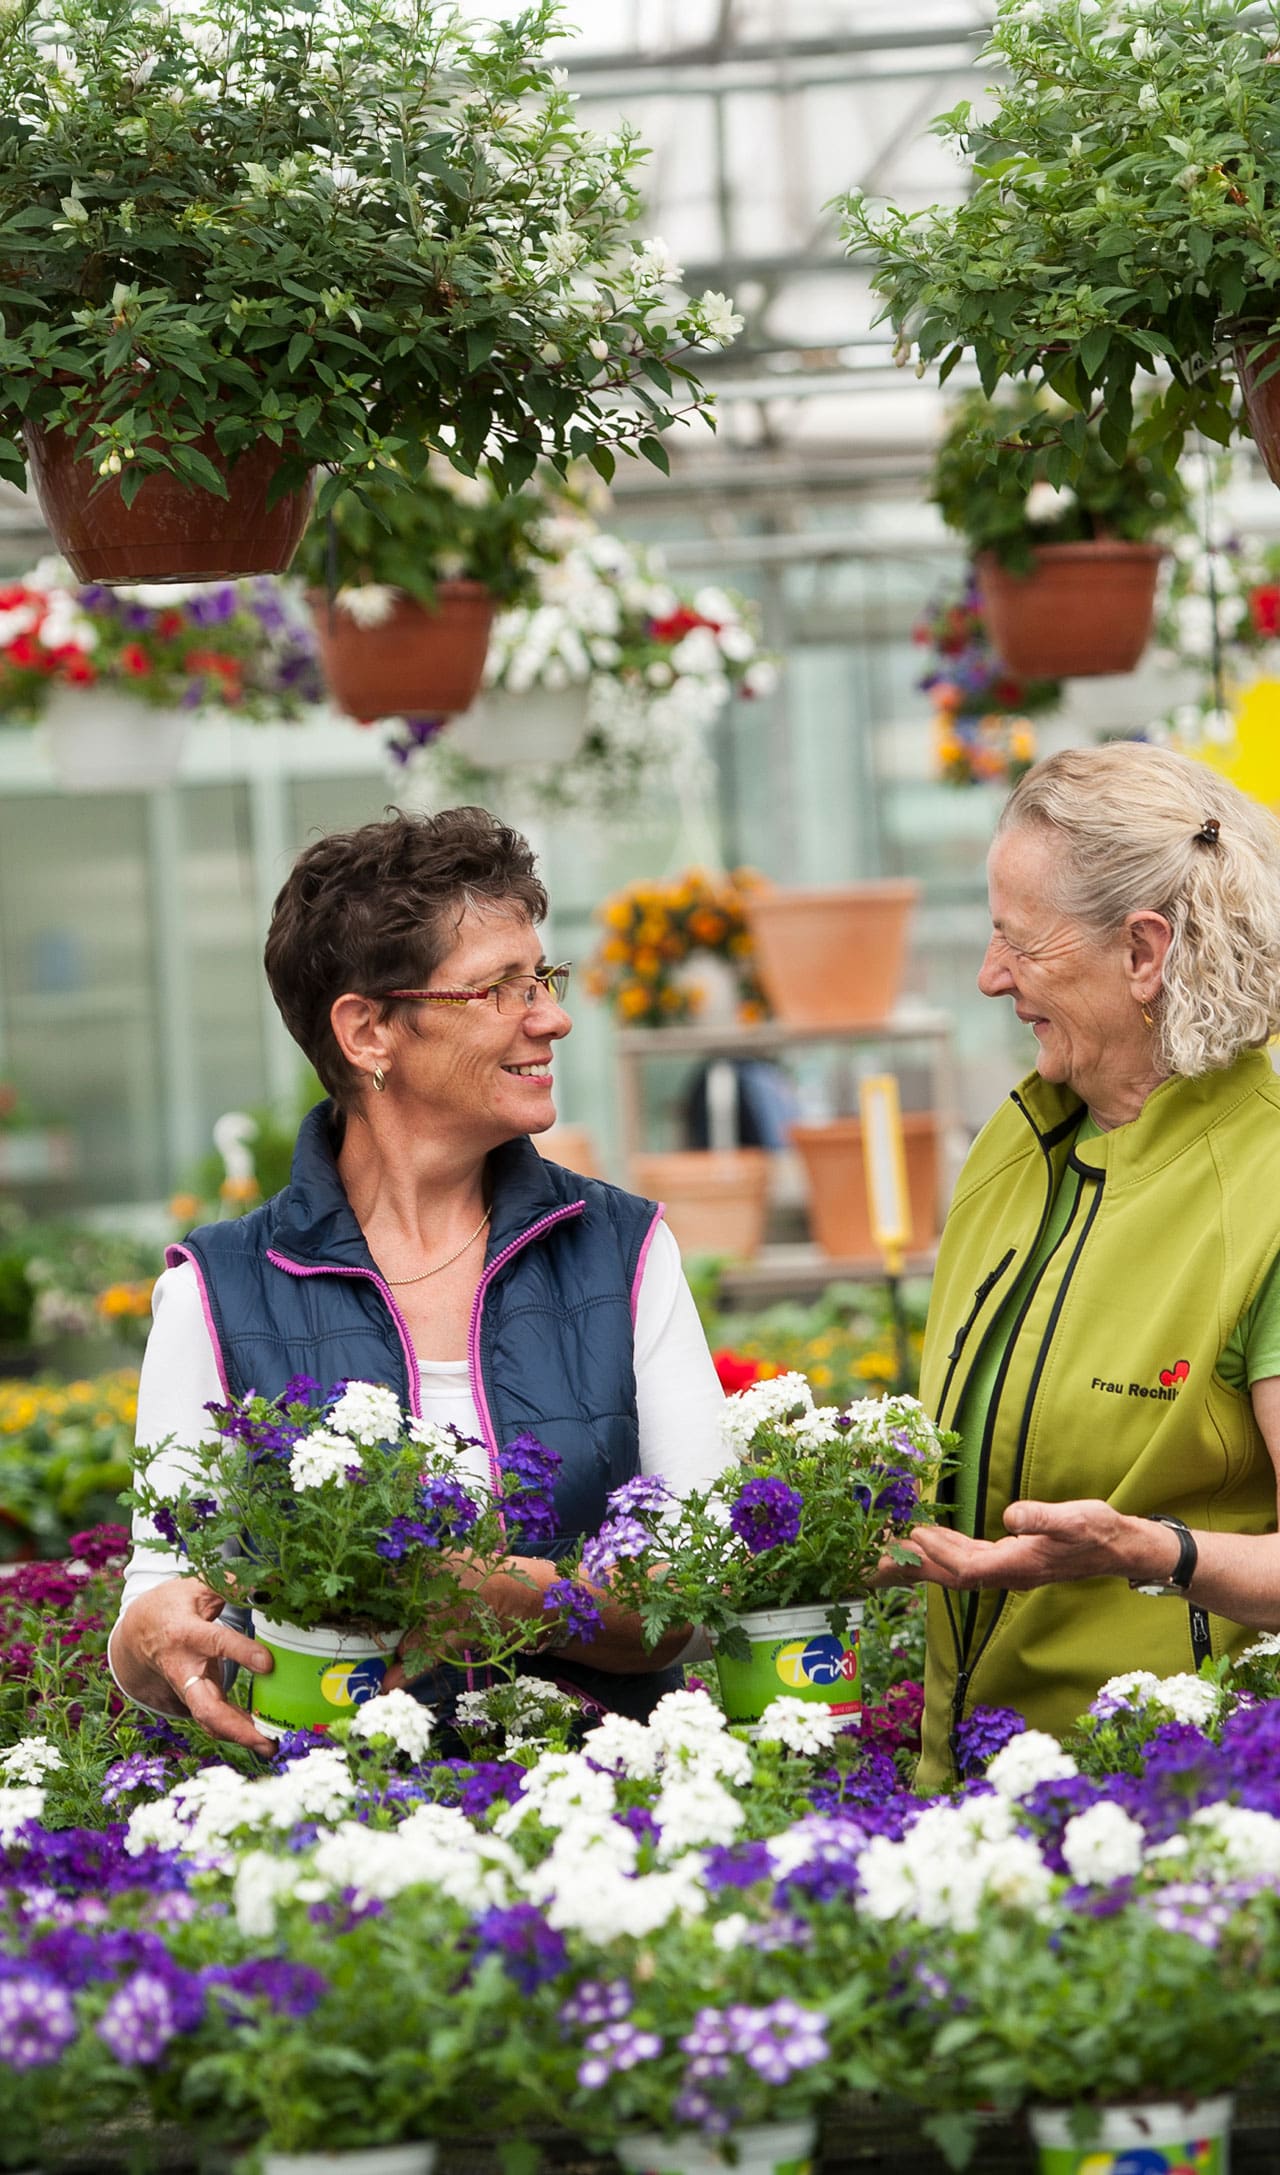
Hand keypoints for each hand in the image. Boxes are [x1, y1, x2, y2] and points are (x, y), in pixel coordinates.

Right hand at [108, 1576, 275, 1753]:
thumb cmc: (173, 1606)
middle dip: (234, 1726)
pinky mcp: (194, 1698)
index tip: (268, 1663)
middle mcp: (184, 1668)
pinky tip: (262, 1737)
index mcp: (185, 1634)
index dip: (242, 1653)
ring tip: (270, 1747)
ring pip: (208, 1720)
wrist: (137, 1632)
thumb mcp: (197, 1587)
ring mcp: (187, 1689)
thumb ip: (230, 1585)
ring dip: (238, 1736)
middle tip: (264, 1737)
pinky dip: (236, 1730)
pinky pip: (213, 1719)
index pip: (216, 1643)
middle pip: (204, 1705)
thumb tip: (268, 1585)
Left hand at [895, 1499, 1173, 1592]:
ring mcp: (1008, 1569)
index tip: (914, 1536)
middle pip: (953, 1576)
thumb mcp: (1075, 1518)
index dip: (940, 1555)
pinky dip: (945, 1551)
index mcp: (1019, 1565)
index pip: (968, 1568)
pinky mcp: (1010, 1561)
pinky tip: (932, 1539)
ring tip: (895, 1546)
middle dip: (919, 1565)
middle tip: (882, 1554)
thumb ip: (1043, 1518)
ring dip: (926, 1559)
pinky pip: (968, 1562)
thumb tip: (1011, 1516)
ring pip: (957, 1571)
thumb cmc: (1097, 1531)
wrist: (1117, 1547)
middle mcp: (1008, 1573)